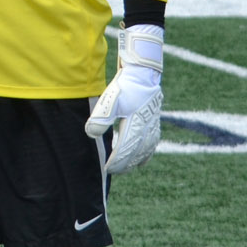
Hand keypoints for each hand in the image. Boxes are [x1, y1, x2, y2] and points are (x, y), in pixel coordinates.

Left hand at [85, 24, 163, 173]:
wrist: (143, 74)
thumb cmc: (125, 87)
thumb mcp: (109, 101)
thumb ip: (101, 118)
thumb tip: (91, 134)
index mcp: (134, 127)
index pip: (124, 151)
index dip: (116, 162)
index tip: (107, 169)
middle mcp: (146, 130)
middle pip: (135, 154)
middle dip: (124, 165)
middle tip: (112, 172)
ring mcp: (153, 127)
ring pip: (145, 151)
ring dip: (134, 161)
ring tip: (124, 168)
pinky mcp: (155, 124)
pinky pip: (152, 145)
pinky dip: (146, 155)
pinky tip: (141, 161)